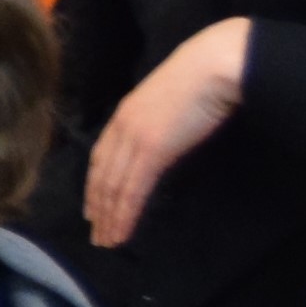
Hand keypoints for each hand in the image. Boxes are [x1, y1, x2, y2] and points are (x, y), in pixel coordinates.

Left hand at [87, 19, 249, 248]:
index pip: (100, 157)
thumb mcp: (168, 102)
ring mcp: (134, 139)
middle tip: (97, 234)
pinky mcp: (152, 151)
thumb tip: (160, 142)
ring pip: (113, 187)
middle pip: (101, 176)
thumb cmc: (201, 78)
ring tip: (108, 241)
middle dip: (97, 207)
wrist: (213, 65)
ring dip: (110, 217)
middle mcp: (121, 127)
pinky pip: (132, 190)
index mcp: (124, 114)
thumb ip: (157, 123)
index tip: (92, 207)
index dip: (94, 184)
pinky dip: (125, 213)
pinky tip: (123, 230)